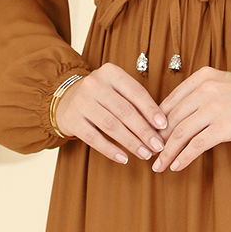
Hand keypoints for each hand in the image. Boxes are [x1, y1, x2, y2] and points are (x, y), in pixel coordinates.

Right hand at [54, 63, 168, 163]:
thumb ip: (136, 102)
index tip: (164, 126)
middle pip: (125, 111)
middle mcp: (94, 84)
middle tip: (158, 146)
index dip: (151, 110)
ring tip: (145, 154)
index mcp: (110, 72)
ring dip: (131, 142)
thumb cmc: (102, 96)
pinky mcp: (72, 120)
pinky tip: (124, 159)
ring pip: (111, 125)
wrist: (66, 99)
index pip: (135, 92)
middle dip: (144, 131)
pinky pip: (94, 138)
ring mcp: (81, 102)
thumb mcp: (117, 89)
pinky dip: (111, 150)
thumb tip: (160, 126)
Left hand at [150, 65, 230, 172]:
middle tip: (149, 154)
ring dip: (166, 152)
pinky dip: (183, 157)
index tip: (149, 136)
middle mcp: (204, 91)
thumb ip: (197, 93)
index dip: (156, 122)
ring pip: (180, 133)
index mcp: (201, 78)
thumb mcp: (219, 83)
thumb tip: (170, 117)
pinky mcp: (224, 127)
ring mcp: (214, 108)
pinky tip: (176, 166)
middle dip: (157, 139)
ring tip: (158, 165)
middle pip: (172, 119)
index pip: (169, 101)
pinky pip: (197, 144)